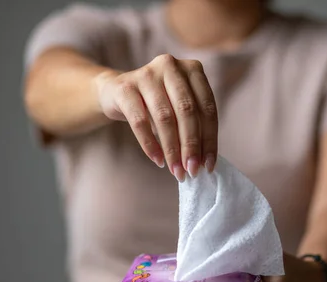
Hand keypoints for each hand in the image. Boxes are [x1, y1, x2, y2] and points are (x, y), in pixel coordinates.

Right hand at [96, 54, 218, 180]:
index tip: (209, 165)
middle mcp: (171, 65)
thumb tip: (203, 162)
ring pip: (164, 117)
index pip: (207, 108)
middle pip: (187, 111)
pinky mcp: (125, 87)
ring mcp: (146, 74)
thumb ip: (194, 127)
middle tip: (192, 170)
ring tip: (176, 170)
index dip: (209, 139)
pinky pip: (140, 121)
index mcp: (192, 68)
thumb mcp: (179, 108)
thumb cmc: (156, 104)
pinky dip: (150, 145)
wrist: (116, 92)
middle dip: (191, 145)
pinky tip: (158, 160)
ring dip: (172, 149)